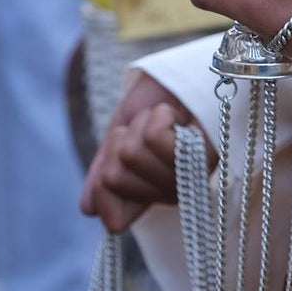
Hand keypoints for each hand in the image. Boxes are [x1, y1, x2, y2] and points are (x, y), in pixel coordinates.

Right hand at [79, 74, 214, 232]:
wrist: (188, 70)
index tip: (123, 146)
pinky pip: (155, 140)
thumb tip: (87, 210)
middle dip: (122, 141)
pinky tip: (178, 116)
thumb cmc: (157, 101)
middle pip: (114, 178)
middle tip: (148, 127)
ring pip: (132, 156)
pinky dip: (158, 117)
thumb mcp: (120, 134)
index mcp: (149, 195)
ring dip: (141, 125)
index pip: (114, 220)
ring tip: (166, 118)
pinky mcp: (204, 156)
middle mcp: (169, 195)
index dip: (105, 181)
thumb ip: (103, 171)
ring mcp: (188, 179)